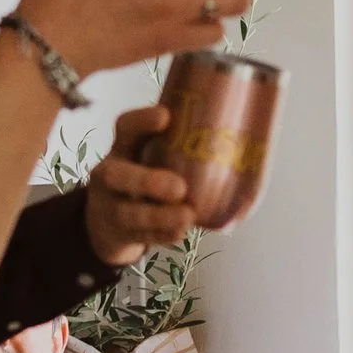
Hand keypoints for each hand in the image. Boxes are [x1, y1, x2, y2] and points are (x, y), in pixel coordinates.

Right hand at [84, 103, 193, 268]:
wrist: (106, 224)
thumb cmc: (144, 180)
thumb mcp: (150, 158)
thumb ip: (180, 149)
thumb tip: (245, 146)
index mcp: (123, 149)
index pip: (125, 128)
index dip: (141, 121)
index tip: (166, 116)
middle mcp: (110, 176)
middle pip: (115, 175)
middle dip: (147, 181)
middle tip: (180, 188)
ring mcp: (109, 208)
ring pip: (126, 213)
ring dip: (158, 216)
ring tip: (187, 216)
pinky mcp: (118, 235)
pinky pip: (137, 236)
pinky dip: (160, 235)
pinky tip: (179, 232)